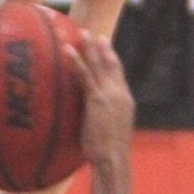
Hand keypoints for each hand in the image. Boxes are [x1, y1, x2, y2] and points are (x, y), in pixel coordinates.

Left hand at [70, 32, 134, 172]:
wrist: (113, 160)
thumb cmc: (109, 156)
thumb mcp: (110, 134)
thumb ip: (105, 122)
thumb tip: (95, 123)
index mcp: (125, 101)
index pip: (119, 76)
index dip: (113, 60)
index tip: (106, 49)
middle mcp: (120, 94)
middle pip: (112, 65)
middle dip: (104, 48)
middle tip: (96, 35)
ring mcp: (110, 95)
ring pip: (99, 65)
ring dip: (90, 48)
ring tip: (82, 33)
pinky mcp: (97, 99)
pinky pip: (85, 76)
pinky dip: (76, 62)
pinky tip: (67, 51)